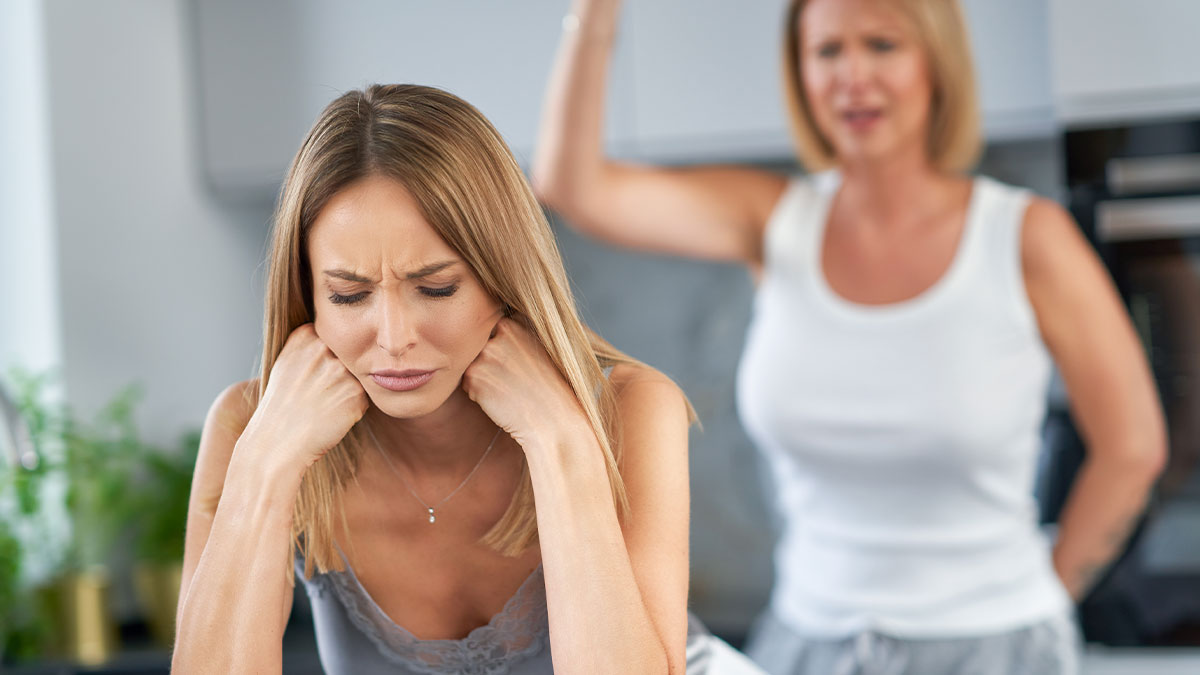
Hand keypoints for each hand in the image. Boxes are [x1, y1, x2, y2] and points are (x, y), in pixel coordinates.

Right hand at [243, 324, 368, 470]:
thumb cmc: (281, 405)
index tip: (312, 376)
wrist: (277, 441)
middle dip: (340, 374)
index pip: (335, 338)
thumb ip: (312, 344)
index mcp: (305, 336)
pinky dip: (353, 408)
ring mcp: (340, 370)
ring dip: (348, 391)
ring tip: (324, 405)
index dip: (327, 359)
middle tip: (319, 394)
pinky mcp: (356, 392)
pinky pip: (365, 396)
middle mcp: (324, 348)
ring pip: (358, 376)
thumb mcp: (286, 362)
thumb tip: (344, 337)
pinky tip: (332, 415)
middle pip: (349, 356)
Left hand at [461, 318, 588, 450]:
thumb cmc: (550, 387)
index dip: (502, 350)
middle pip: (479, 348)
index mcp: (513, 325)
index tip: (517, 363)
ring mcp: (484, 356)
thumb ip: (516, 334)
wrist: (554, 420)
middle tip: (514, 379)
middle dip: (490, 363)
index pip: (491, 332)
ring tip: (509, 390)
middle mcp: (496, 335)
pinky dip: (479, 395)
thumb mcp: (540, 348)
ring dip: (484, 379)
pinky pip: (468, 385)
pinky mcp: (474, 378)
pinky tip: (501, 400)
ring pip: (472, 366)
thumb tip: (494, 329)